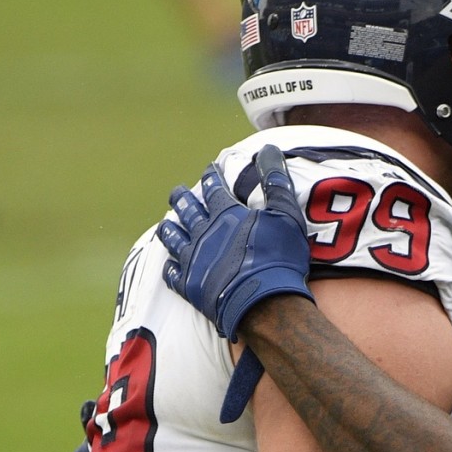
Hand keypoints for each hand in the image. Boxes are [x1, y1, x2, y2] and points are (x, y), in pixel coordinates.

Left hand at [158, 144, 313, 341]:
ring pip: (175, 240)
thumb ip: (275, 181)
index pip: (214, 188)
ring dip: (170, 230)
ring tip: (166, 224)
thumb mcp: (285, 214)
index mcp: (226, 214)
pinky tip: (169, 265)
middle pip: (188, 210)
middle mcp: (204, 233)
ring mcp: (194, 260)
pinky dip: (170, 267)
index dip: (211, 177)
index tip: (209, 169)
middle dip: (182, 198)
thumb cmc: (278, 257)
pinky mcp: (190, 286)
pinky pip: (173, 274)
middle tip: (176, 192)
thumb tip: (269, 150)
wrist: (263, 301)